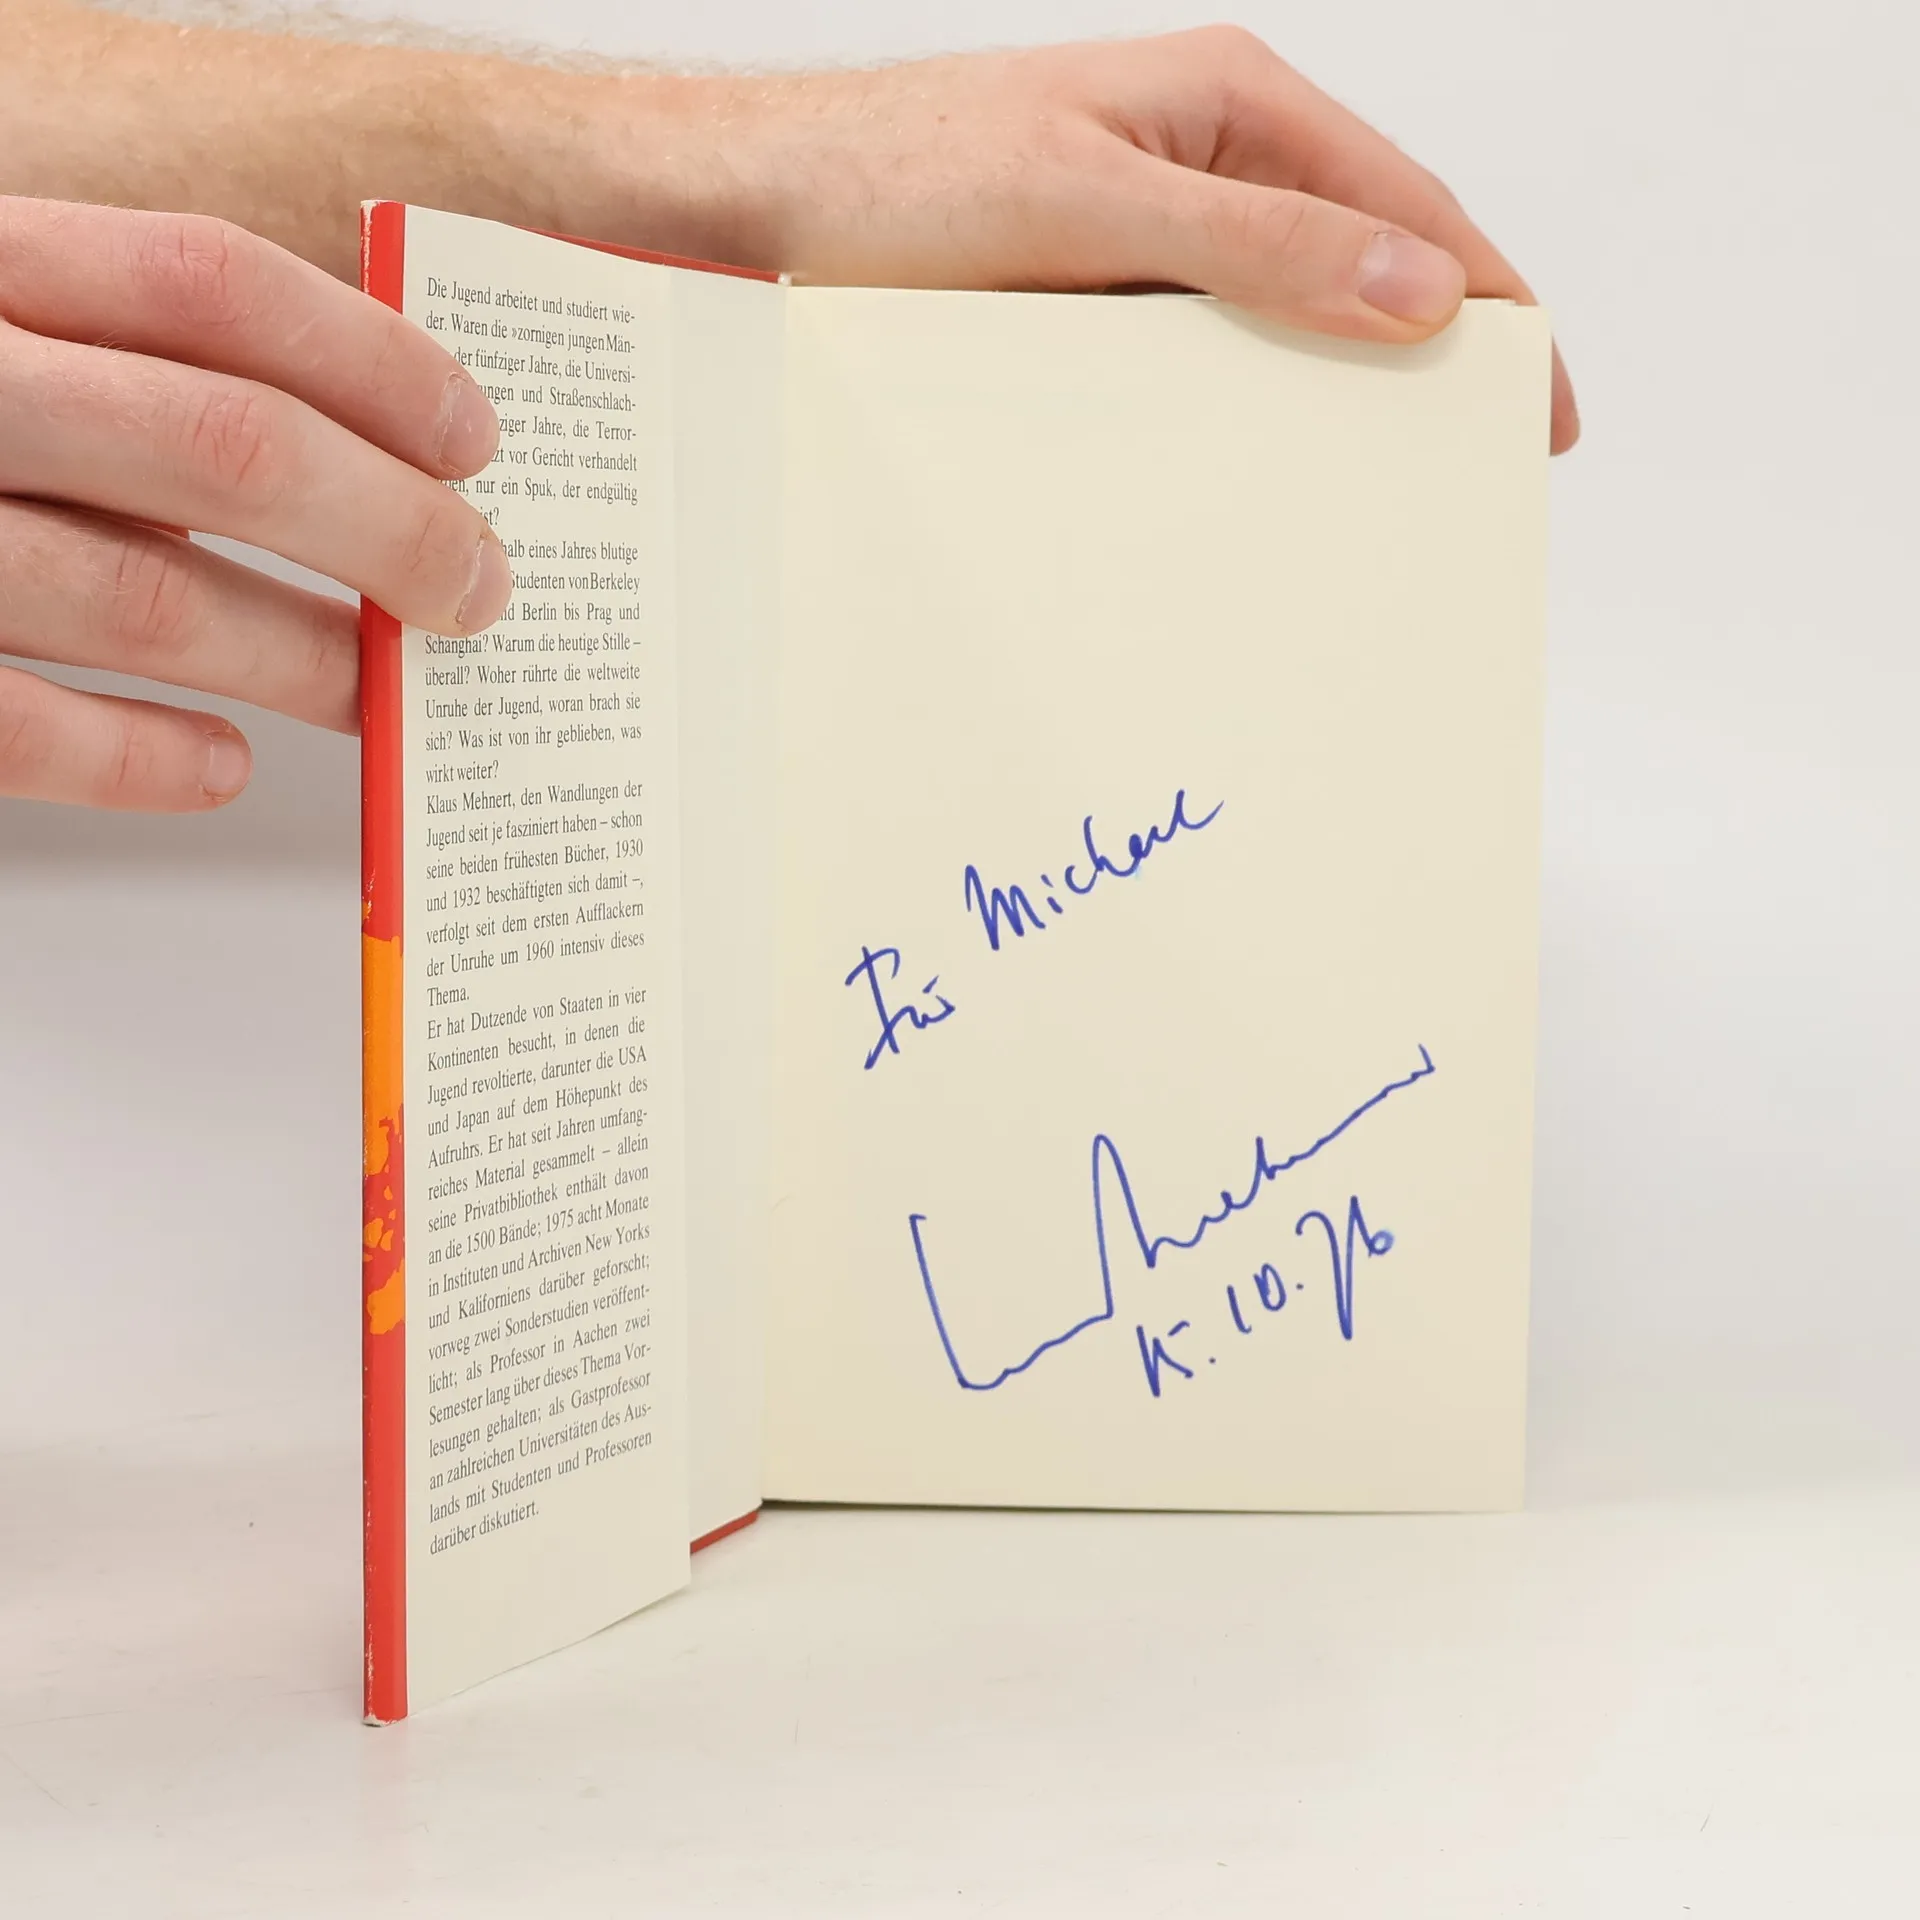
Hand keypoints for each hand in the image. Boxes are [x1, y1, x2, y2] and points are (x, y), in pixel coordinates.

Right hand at [0, 197, 508, 809]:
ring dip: (302, 659)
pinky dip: (143, 756)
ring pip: (150, 600)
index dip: (370, 363)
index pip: (210, 284)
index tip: (472, 438)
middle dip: (388, 529)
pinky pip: (25, 730)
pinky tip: (221, 762)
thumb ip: (119, 355)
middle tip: (476, 587)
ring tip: (385, 691)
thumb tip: (356, 450)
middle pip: (222, 445)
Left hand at [702, 27, 1577, 450]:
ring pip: (1279, 317)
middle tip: (1462, 467)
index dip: (1488, 303)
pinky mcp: (1093, 291)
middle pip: (1357, 262)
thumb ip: (1256, 244)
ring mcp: (1148, 229)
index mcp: (1230, 102)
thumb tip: (1418, 288)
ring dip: (1327, 389)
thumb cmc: (896, 178)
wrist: (754, 207)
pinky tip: (1249, 465)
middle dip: (1421, 356)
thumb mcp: (1090, 205)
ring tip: (1368, 485)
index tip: (1535, 405)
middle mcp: (1201, 159)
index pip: (1407, 206)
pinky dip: (1238, 405)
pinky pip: (1198, 351)